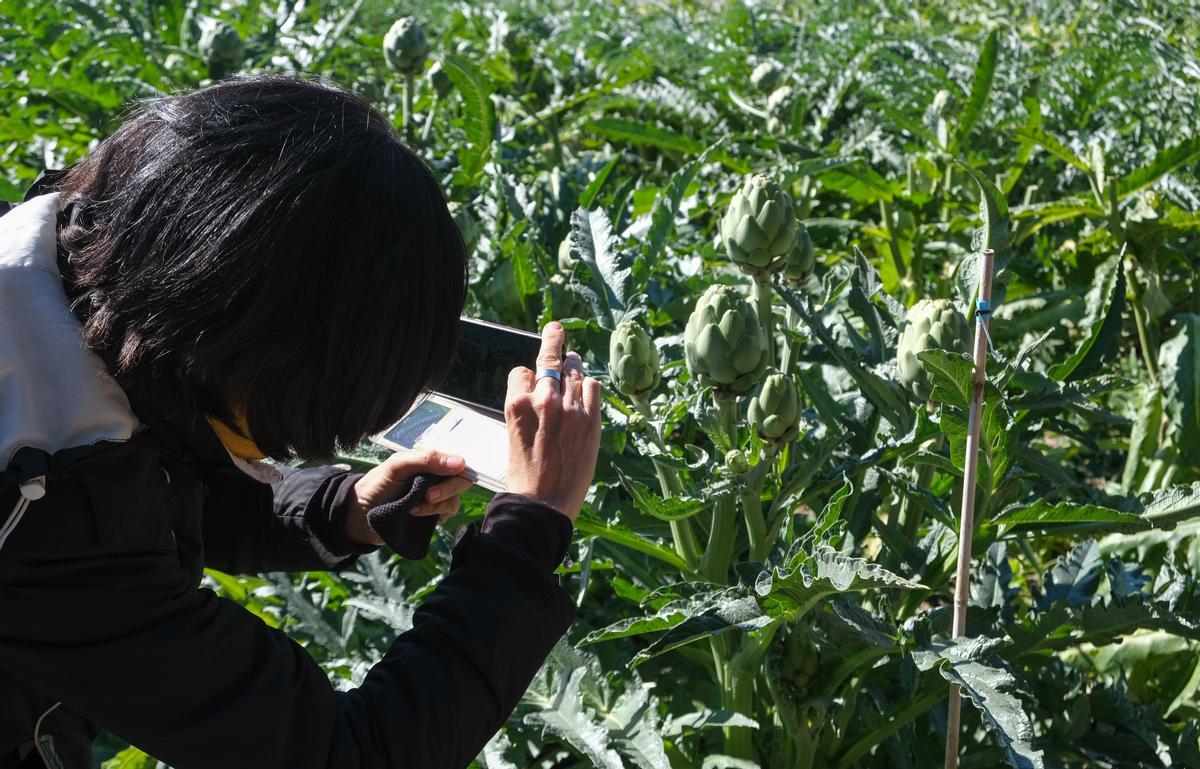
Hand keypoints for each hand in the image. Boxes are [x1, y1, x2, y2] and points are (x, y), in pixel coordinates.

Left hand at [345, 450, 473, 545]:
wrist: (360, 516)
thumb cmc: (377, 484)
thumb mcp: (398, 466)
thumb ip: (427, 460)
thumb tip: (461, 462)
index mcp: (428, 462)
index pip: (457, 461)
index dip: (460, 468)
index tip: (454, 473)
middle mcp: (436, 478)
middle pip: (461, 481)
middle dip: (448, 489)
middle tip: (428, 496)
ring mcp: (436, 498)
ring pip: (454, 501)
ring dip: (437, 507)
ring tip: (414, 509)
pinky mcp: (432, 516)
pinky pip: (447, 516)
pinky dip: (436, 516)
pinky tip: (419, 516)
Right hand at [503, 321, 601, 520]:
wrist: (544, 503)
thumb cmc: (524, 476)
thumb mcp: (512, 435)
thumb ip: (526, 411)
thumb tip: (539, 394)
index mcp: (516, 404)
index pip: (522, 372)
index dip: (526, 378)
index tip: (530, 383)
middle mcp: (543, 399)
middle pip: (549, 358)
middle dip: (553, 340)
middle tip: (556, 328)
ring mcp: (570, 407)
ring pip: (573, 369)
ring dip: (572, 365)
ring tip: (573, 361)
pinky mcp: (591, 419)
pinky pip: (592, 386)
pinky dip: (588, 385)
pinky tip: (585, 389)